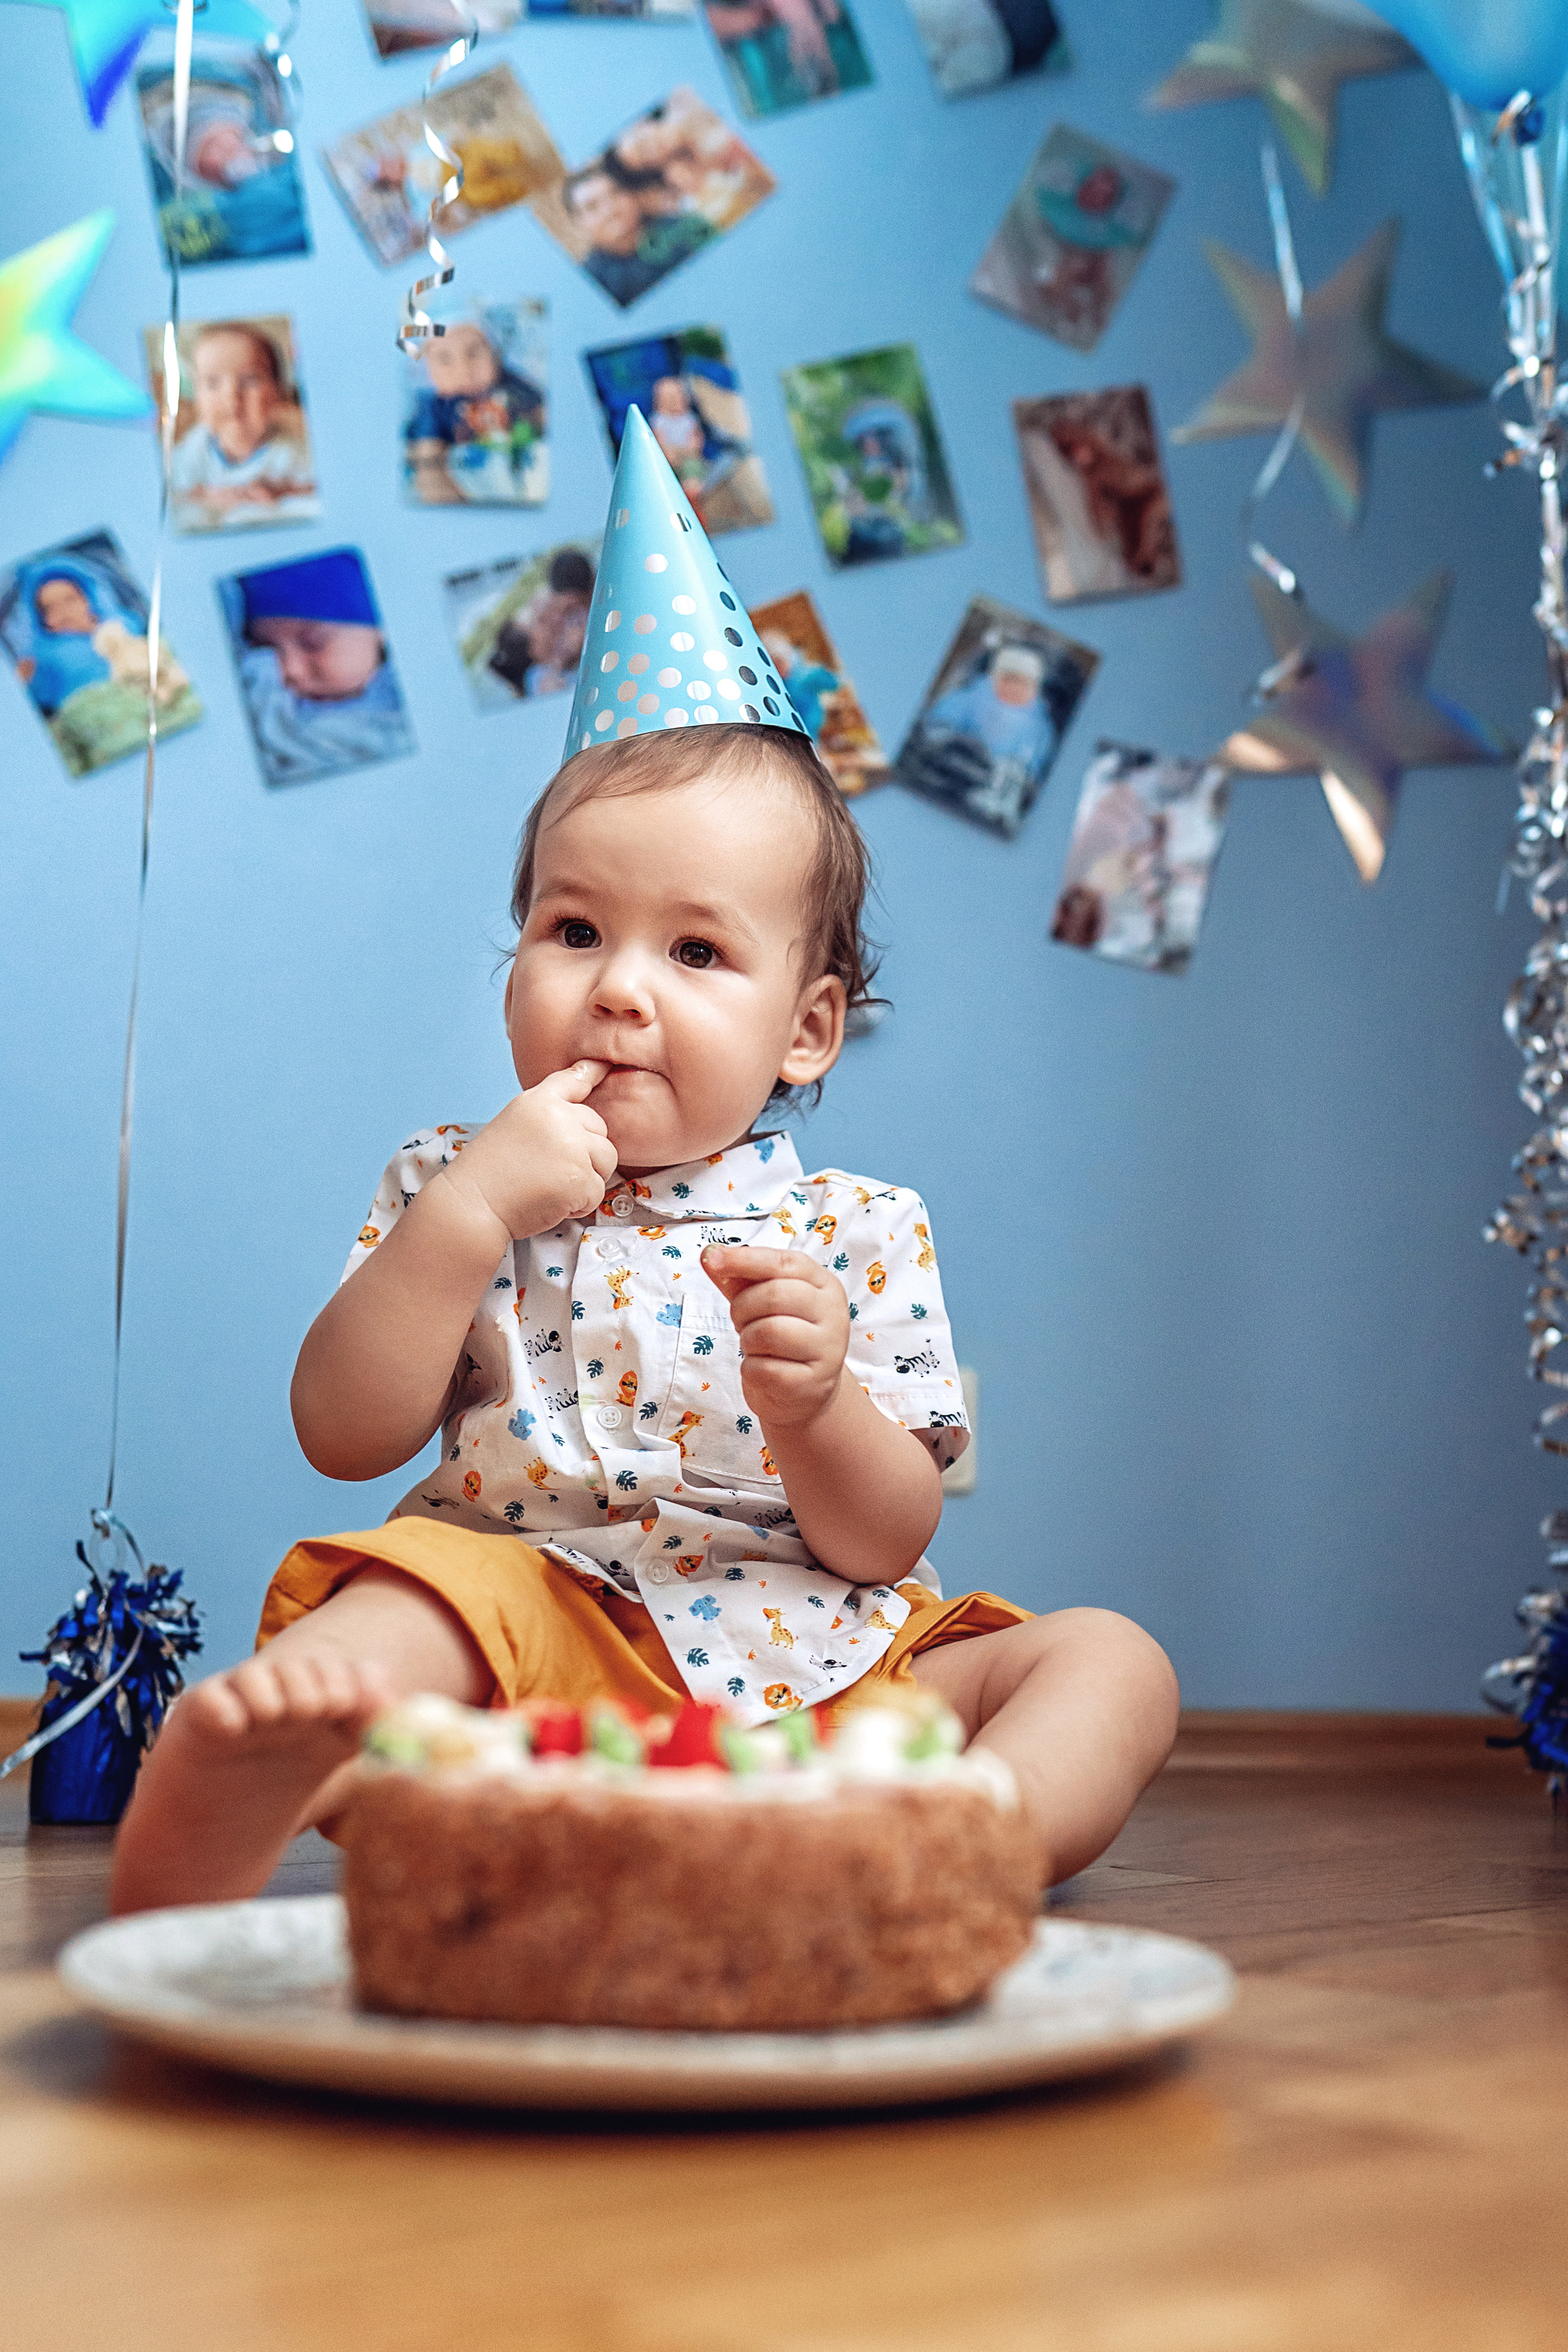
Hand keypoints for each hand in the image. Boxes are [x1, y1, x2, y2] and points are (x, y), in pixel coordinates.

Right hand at [442, 1061, 615, 1243]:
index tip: (606, 1064)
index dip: (593, 1071)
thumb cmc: (488, 1174)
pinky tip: (551, 1202)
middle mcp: (559, 1117)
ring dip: (587, 1177)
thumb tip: (582, 1127)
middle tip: (551, 1170)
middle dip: (586, 1152)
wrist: (473, 1204)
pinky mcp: (580, 1177)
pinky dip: (579, 1204)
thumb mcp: (513, 1127)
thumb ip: (547, 1119)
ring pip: (606, 1159)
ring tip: (552, 1186)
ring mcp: (573, 1145)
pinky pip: (597, 1191)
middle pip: (600, 1129)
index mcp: (538, 1101)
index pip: (574, 1080)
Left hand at [701, 1245, 849, 1431]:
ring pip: (769, 1332)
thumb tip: (708, 1254)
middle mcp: (834, 1314)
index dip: (745, 1259)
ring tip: (754, 1346)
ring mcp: (828, 1351)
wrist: (804, 1392)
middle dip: (742, 1308)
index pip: (785, 1263)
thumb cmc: (783, 1336)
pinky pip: (765, 1369)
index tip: (710, 1259)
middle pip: (775, 1295)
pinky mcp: (813, 1384)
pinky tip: (762, 1370)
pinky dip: (750, 1370)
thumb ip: (739, 1277)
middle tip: (741, 1321)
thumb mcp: (763, 1302)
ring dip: (747, 1340)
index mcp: (825, 1285)